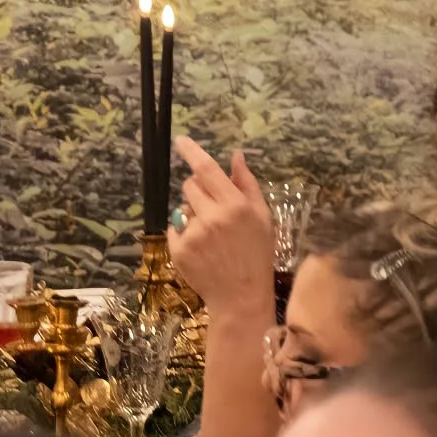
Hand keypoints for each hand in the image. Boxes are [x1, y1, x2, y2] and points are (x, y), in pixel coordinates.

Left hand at [169, 136, 276, 317]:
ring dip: (193, 212)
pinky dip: (184, 232)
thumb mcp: (262, 217)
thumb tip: (235, 155)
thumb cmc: (257, 254)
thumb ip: (247, 184)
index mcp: (235, 206)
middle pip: (190, 185)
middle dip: (199, 190)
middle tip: (214, 209)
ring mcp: (193, 234)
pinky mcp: (178, 248)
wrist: (241, 296)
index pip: (207, 169)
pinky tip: (202, 247)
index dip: (192, 152)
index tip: (180, 140)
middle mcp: (212, 217)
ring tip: (212, 234)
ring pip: (182, 206)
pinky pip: (174, 227)